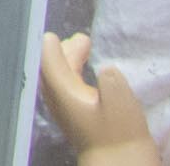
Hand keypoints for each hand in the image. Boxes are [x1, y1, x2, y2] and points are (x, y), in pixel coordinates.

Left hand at [39, 33, 157, 160]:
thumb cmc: (121, 135)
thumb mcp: (120, 102)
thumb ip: (111, 80)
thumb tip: (106, 70)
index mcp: (63, 93)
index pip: (48, 63)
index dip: (51, 47)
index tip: (54, 35)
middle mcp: (59, 102)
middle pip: (52, 70)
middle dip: (64, 52)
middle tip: (83, 40)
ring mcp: (67, 113)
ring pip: (60, 80)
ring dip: (70, 63)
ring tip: (85, 48)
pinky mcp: (78, 121)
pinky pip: (68, 90)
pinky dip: (74, 76)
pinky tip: (86, 77)